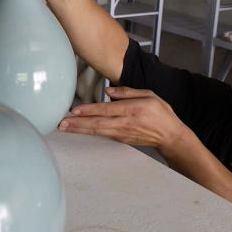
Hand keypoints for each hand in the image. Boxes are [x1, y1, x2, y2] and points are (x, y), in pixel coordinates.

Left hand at [57, 86, 188, 151]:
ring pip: (97, 131)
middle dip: (78, 123)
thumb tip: (108, 91)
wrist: (170, 136)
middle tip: (62, 123)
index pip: (106, 109)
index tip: (74, 110)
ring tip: (65, 128)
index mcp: (132, 110)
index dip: (89, 110)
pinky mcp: (121, 139)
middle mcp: (125, 123)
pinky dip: (89, 133)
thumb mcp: (149, 94)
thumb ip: (127, 92)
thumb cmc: (161, 113)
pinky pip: (102, 135)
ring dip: (80, 129)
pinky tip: (79, 131)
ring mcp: (122, 133)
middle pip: (97, 123)